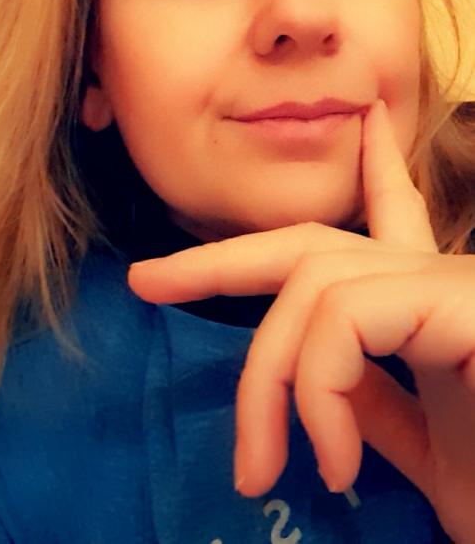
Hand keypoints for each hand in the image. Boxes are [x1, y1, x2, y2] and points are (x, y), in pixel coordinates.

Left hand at [128, 100, 474, 543]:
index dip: (373, 168)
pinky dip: (314, 388)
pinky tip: (334, 464)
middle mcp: (442, 281)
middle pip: (313, 243)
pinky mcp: (458, 301)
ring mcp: (451, 284)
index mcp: (434, 310)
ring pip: (313, 284)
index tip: (362, 123)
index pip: (390, 220)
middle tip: (147, 278)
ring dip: (267, 381)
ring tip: (265, 467)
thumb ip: (373, 404)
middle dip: (222, 259)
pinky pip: (344, 317)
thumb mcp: (432, 453)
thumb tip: (314, 372)